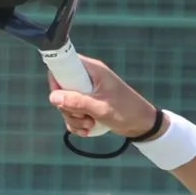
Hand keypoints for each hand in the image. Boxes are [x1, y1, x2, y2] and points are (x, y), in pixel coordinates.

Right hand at [45, 55, 160, 139]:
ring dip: (73, 119)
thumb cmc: (126, 112)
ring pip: (65, 104)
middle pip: (61, 89)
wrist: (142, 125)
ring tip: (90, 124)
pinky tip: (88, 130)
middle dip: (67, 107)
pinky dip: (77, 124)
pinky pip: (72, 114)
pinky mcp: (87, 105)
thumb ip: (77, 102)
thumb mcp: (101, 108)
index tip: (59, 96)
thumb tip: (53, 97)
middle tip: (83, 115)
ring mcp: (87, 93)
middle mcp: (87, 79)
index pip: (64, 64)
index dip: (56, 79)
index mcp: (92, 70)